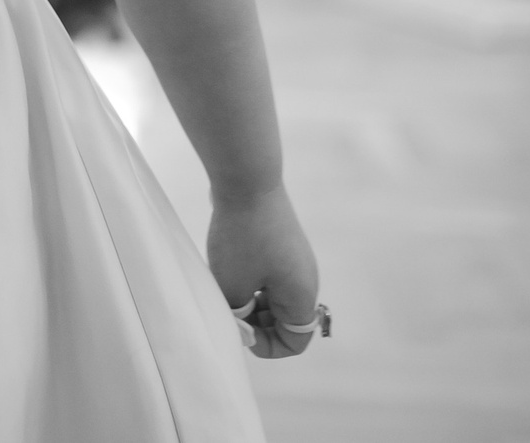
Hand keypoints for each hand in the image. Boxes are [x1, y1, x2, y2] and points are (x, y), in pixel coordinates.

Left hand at [207, 184, 322, 357]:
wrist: (247, 181)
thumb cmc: (242, 238)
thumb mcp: (233, 286)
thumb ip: (238, 315)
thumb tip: (242, 322)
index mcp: (302, 297)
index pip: (296, 341)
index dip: (268, 347)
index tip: (241, 332)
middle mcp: (306, 279)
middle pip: (285, 319)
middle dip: (257, 324)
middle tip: (227, 312)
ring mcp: (295, 258)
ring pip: (275, 296)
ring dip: (251, 302)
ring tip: (224, 290)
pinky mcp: (281, 242)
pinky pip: (269, 275)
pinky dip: (251, 281)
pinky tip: (227, 269)